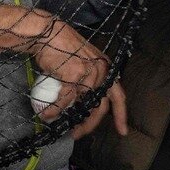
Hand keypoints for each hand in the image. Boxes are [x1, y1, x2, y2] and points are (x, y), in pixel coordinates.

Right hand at [0, 6, 128, 139]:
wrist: (49, 34)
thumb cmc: (63, 47)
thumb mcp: (83, 63)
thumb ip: (87, 80)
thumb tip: (82, 102)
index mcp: (105, 69)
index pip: (118, 96)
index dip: (121, 115)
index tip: (122, 131)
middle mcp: (101, 72)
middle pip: (101, 106)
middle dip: (90, 124)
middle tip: (78, 135)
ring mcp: (89, 74)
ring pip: (83, 106)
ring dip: (72, 120)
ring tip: (62, 127)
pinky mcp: (74, 77)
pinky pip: (64, 101)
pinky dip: (54, 110)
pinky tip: (46, 115)